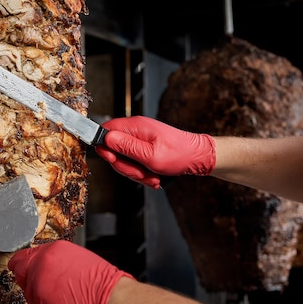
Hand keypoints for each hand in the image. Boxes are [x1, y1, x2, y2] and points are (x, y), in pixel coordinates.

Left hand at [8, 240, 132, 303]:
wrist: (108, 297)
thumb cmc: (99, 278)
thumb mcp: (73, 255)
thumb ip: (52, 258)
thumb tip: (41, 262)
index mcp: (48, 252)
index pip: (22, 257)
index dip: (21, 263)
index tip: (20, 266)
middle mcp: (39, 269)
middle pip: (20, 274)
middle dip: (28, 278)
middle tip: (43, 282)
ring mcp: (38, 290)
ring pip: (29, 293)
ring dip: (39, 293)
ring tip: (60, 293)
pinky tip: (63, 302)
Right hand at [95, 116, 215, 188]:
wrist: (198, 157)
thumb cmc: (179, 155)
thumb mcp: (150, 155)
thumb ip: (127, 147)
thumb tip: (107, 138)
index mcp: (136, 127)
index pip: (107, 130)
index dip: (105, 146)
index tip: (112, 159)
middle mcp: (137, 130)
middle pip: (114, 149)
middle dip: (126, 166)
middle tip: (140, 173)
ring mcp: (141, 140)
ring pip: (125, 160)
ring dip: (136, 172)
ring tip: (152, 176)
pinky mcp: (145, 148)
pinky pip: (135, 163)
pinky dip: (143, 173)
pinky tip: (154, 176)